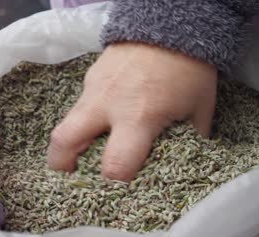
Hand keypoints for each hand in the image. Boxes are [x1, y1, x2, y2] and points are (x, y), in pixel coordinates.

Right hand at [47, 43, 216, 181]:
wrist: (172, 23)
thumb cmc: (190, 69)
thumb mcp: (198, 110)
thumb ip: (189, 141)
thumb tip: (182, 163)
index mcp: (138, 117)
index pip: (114, 165)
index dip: (112, 185)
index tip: (116, 190)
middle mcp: (107, 104)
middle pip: (63, 142)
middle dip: (61, 165)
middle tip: (71, 176)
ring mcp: (93, 88)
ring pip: (66, 123)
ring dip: (71, 143)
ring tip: (85, 151)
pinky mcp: (89, 77)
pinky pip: (80, 105)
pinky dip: (86, 119)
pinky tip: (104, 118)